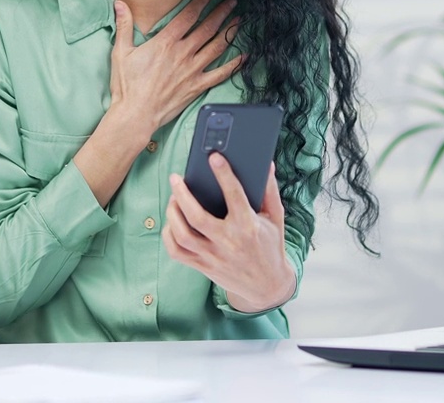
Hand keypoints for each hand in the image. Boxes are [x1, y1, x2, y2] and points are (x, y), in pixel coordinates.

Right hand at [110, 0, 241, 132]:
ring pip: (217, 47)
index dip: (202, 0)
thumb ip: (124, 26)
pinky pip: (220, 74)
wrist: (136, 114)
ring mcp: (192, 70)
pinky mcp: (197, 86)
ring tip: (239, 21)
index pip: (189, 15)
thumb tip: (120, 4)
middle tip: (232, 2)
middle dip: (222, 12)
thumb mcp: (121, 52)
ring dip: (229, 32)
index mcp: (166, 42)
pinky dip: (234, 65)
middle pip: (207, 27)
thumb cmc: (127, 85)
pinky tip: (244, 56)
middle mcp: (183, 53)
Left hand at [163, 154, 295, 312]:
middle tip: (175, 178)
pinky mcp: (203, 267)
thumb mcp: (275, 218)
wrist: (267, 286)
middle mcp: (228, 242)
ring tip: (173, 198)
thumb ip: (269, 190)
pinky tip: (172, 222)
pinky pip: (177, 252)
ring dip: (172, 213)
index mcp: (248, 226)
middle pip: (196, 216)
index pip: (234, 195)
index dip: (224, 174)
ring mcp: (213, 257)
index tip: (214, 157)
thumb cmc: (271, 247)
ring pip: (182, 234)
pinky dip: (169, 235)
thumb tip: (267, 164)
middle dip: (182, 194)